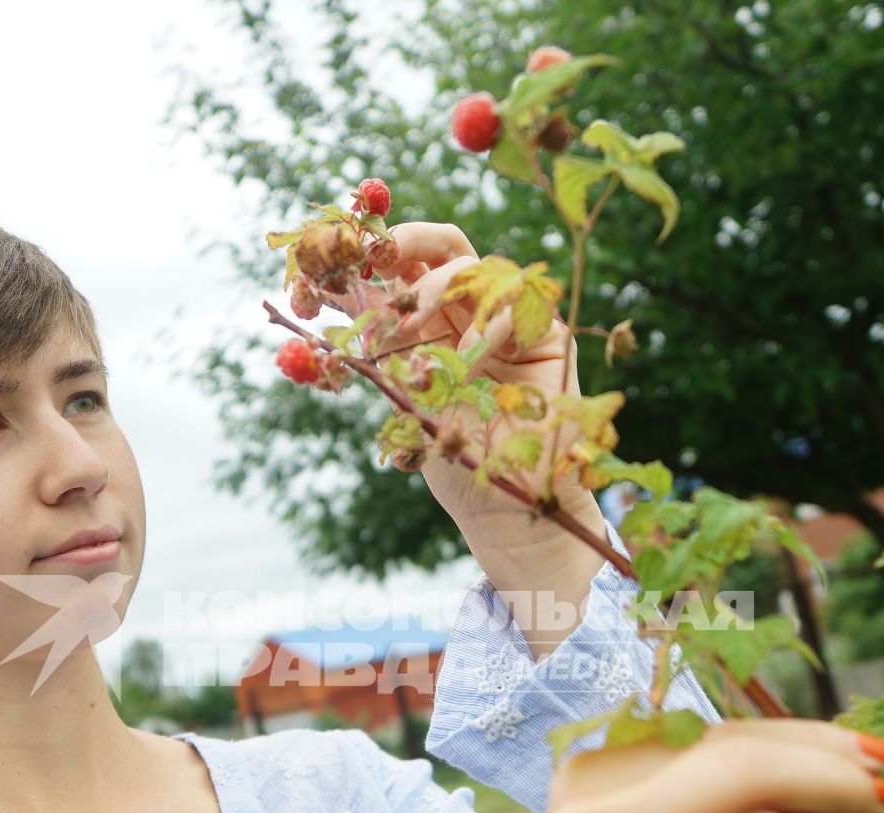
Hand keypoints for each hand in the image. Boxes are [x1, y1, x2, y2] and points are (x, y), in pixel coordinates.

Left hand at [331, 222, 596, 536]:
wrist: (499, 502)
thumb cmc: (451, 453)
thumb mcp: (402, 390)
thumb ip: (382, 342)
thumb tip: (337, 292)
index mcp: (433, 324)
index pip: (410, 268)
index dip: (381, 253)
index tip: (349, 254)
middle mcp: (470, 314)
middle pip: (447, 246)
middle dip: (411, 239)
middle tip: (382, 253)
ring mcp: (507, 321)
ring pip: (475, 266)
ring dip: (435, 288)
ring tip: (413, 330)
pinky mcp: (546, 336)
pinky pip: (515, 303)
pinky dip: (484, 325)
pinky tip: (467, 357)